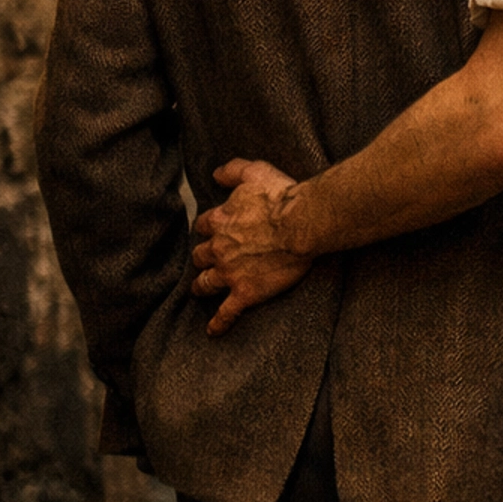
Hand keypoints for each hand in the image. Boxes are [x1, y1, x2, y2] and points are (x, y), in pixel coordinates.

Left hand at [192, 159, 309, 334]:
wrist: (302, 224)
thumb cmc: (282, 196)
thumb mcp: (255, 171)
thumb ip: (232, 170)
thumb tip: (215, 174)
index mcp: (221, 220)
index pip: (203, 226)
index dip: (207, 229)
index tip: (211, 232)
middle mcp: (219, 247)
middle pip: (200, 256)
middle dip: (201, 258)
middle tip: (205, 261)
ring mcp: (230, 272)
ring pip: (206, 283)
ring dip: (202, 286)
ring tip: (200, 290)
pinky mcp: (245, 292)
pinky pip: (227, 311)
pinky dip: (219, 322)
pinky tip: (213, 330)